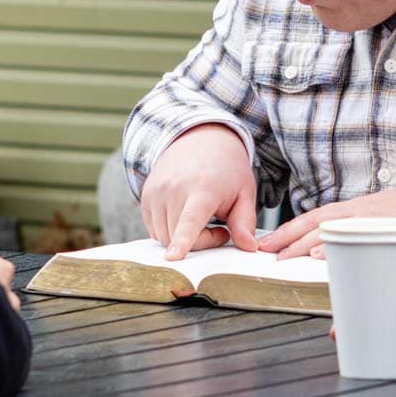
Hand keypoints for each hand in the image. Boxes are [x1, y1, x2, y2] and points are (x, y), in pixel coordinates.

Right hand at [141, 125, 259, 260]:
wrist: (200, 138)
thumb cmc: (226, 169)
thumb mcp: (245, 192)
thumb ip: (245, 222)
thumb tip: (249, 247)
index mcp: (203, 188)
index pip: (190, 221)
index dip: (182, 241)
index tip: (173, 258)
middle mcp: (174, 189)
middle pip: (177, 237)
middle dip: (200, 243)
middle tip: (219, 229)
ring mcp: (156, 191)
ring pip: (163, 237)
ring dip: (182, 238)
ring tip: (202, 219)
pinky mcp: (146, 195)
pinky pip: (154, 229)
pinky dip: (169, 231)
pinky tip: (184, 215)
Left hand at [256, 185, 395, 259]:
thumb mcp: (374, 217)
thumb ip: (352, 229)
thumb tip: (325, 249)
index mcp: (351, 209)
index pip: (313, 218)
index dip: (289, 229)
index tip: (269, 242)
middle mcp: (356, 212)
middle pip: (316, 223)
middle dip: (289, 238)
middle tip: (269, 252)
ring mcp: (368, 221)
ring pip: (330, 230)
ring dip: (305, 245)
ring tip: (286, 257)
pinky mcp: (382, 230)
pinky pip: (355, 240)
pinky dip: (336, 248)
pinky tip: (319, 258)